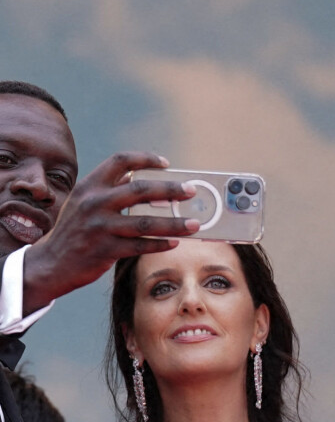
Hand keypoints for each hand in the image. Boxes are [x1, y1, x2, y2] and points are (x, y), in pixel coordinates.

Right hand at [23, 152, 198, 314]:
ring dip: (174, 224)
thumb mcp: (84, 201)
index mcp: (90, 185)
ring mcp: (100, 227)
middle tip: (192, 191)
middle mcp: (94, 202)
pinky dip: (159, 244)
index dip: (146, 159)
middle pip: (140, 190)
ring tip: (195, 224)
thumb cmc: (75, 229)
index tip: (167, 163)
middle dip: (171, 190)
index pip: (121, 161)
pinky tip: (175, 242)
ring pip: (145, 223)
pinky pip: (140, 246)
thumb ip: (109, 187)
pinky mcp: (105, 250)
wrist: (52, 263)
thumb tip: (141, 177)